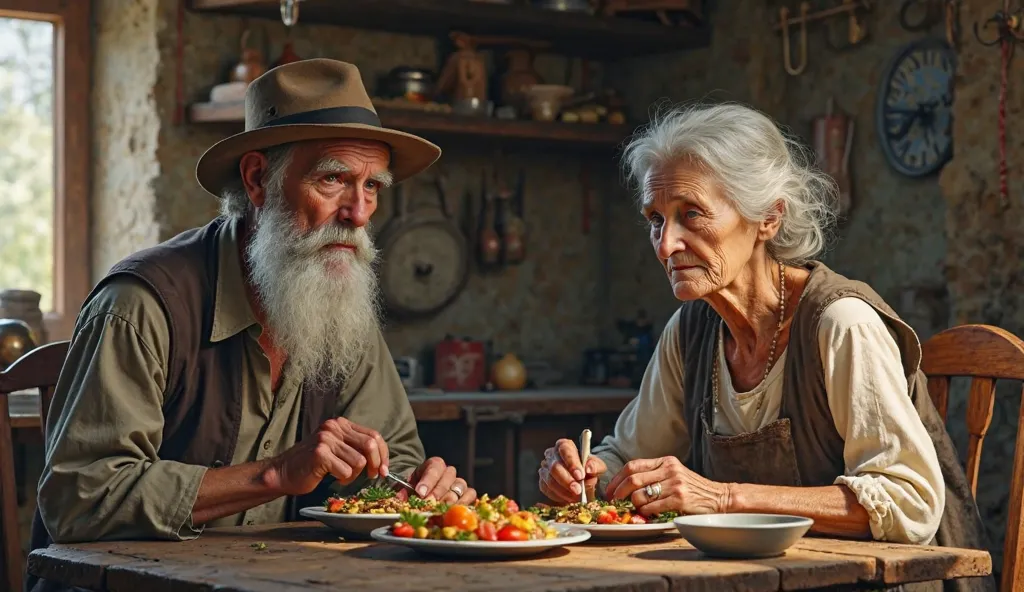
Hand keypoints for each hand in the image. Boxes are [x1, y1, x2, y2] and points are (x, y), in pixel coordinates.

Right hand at [263, 418, 389, 495]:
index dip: (384, 454)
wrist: (283, 472)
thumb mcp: (337, 449)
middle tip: (372, 476)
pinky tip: (333, 477)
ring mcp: (326, 439)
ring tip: (341, 475)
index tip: (385, 469)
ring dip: (354, 475)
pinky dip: (343, 479)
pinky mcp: (320, 453)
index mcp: (341, 424)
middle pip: (370, 445)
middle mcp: (334, 427)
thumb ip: (356, 448)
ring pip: (359, 461)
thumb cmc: (313, 465)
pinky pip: (346, 471)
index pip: (374, 435)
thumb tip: (383, 462)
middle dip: (376, 465)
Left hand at [402, 457, 476, 503]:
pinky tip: (456, 511)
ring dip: (450, 499)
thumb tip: (400, 499)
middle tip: (429, 503)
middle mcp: (448, 471)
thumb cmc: (416, 489)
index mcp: (434, 465)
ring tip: (442, 509)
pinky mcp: (467, 493)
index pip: (434, 467)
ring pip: (460, 485)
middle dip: (437, 492)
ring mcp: (459, 482)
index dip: (428, 480)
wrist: (425, 494)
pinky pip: (471, 494)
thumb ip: (403, 492)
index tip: (420, 492)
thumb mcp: (407, 487)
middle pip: (448, 478)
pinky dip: (465, 502)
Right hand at [538, 438, 606, 504]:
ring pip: (550, 480)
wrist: (584, 480)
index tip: (580, 476)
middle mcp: (552, 455)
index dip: (572, 463)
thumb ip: (595, 466)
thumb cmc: (588, 469)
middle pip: (555, 467)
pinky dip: (558, 496)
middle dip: (567, 480)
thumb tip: (589, 468)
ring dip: (564, 491)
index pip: (565, 450)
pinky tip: (568, 499)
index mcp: (564, 446)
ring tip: (576, 497)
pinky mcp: (542, 481)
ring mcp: (545, 468)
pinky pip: (547, 490)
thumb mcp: (597, 466)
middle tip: (578, 490)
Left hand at [605, 456, 729, 516]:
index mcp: (665, 461)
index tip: (609, 490)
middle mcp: (669, 469)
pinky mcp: (679, 499)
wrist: (719, 497)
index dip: (617, 479)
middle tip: (614, 502)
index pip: (632, 466)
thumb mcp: (674, 473)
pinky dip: (645, 513)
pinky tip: (648, 514)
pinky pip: (652, 507)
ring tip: (636, 509)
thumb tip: (625, 485)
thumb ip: (654, 474)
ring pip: (640, 495)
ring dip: (633, 505)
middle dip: (618, 492)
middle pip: (633, 479)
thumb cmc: (693, 488)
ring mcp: (675, 484)